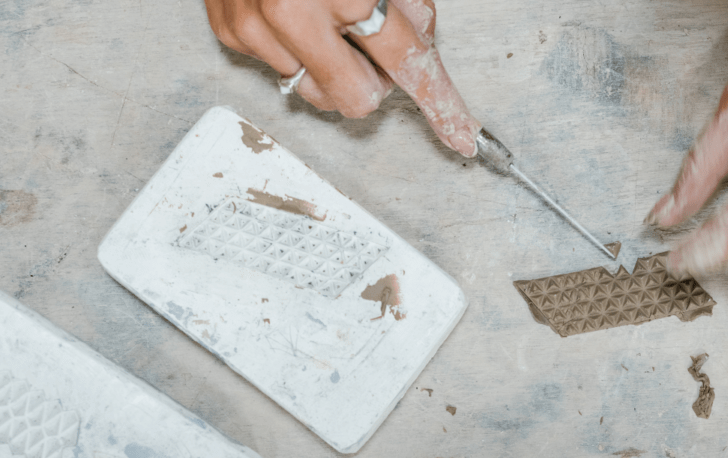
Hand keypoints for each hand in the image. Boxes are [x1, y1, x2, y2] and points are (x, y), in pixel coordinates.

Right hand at [204, 0, 480, 155]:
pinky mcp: (229, 29)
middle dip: (374, 79)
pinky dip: (293, 48)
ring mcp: (256, 24)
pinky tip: (292, 13)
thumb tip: (421, 41)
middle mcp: (295, 13)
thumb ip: (410, 2)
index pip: (406, 62)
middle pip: (357, 98)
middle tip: (371, 41)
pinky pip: (278, 68)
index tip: (459, 134)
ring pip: (313, 92)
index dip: (439, 101)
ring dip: (329, 66)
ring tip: (325, 18)